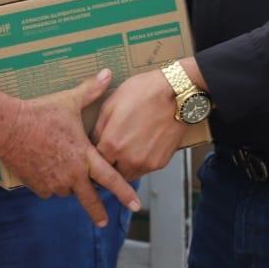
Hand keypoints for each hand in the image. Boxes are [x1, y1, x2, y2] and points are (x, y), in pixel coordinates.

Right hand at [0, 69, 141, 225]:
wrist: (9, 128)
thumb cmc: (41, 113)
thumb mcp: (69, 101)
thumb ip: (92, 90)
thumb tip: (108, 73)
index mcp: (84, 156)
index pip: (111, 179)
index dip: (125, 193)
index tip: (135, 205)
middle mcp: (72, 174)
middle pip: (89, 200)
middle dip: (98, 212)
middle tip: (104, 222)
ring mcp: (54, 182)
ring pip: (66, 191)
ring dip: (69, 185)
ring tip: (62, 169)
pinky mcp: (37, 185)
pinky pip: (48, 190)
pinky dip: (49, 183)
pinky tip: (44, 169)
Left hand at [94, 66, 189, 180]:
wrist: (176, 94)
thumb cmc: (143, 93)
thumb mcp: (111, 103)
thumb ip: (99, 128)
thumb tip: (93, 141)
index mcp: (111, 144)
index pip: (95, 162)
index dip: (95, 156)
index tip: (97, 151)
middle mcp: (127, 159)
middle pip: (111, 172)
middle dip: (109, 163)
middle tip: (111, 152)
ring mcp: (145, 163)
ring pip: (128, 175)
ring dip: (124, 166)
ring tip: (127, 149)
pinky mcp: (159, 163)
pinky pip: (144, 169)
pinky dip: (140, 162)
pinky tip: (142, 147)